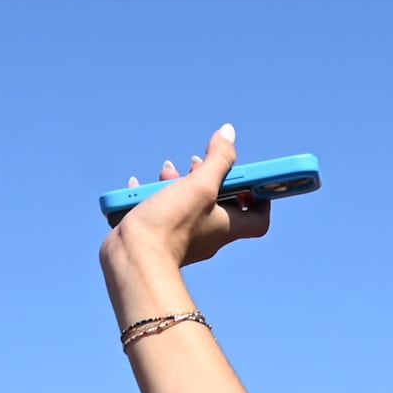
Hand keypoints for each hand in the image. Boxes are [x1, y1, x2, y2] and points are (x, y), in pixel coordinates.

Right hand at [100, 122, 271, 312]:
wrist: (133, 259)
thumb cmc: (171, 225)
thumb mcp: (200, 185)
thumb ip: (218, 159)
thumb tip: (229, 133)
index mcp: (227, 226)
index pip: (257, 218)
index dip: (259, 197)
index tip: (250, 177)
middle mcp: (209, 235)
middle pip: (219, 203)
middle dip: (209, 178)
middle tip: (195, 164)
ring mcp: (185, 239)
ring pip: (189, 204)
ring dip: (179, 182)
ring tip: (166, 170)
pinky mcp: (161, 239)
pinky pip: (163, 212)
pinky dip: (155, 196)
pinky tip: (140, 185)